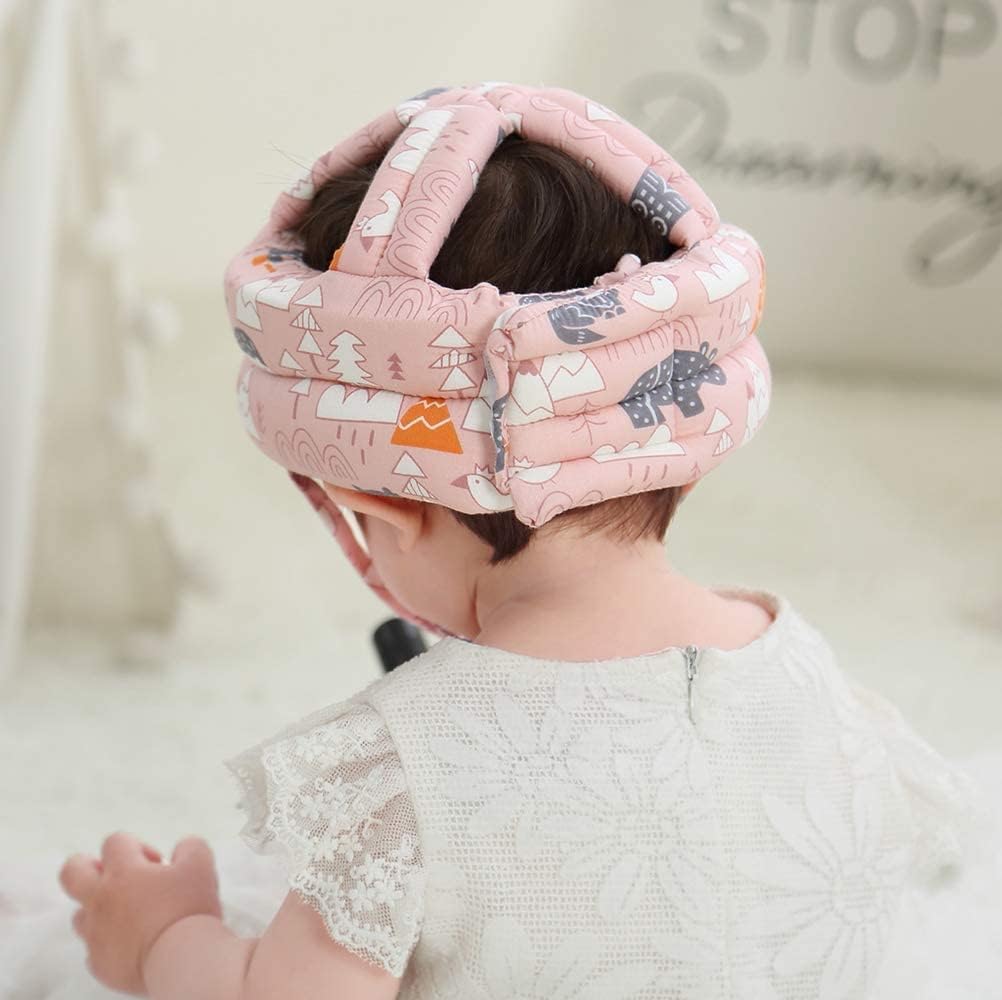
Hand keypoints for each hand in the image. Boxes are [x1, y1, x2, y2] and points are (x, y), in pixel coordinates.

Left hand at [58, 832, 222, 996]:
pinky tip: (134, 944)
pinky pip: (94, 949)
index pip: (114, 842)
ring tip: (132, 916)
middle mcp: (100, 899)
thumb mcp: (201, 864)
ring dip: (101, 909)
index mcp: (123, 871)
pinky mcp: (98, 964)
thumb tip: (182, 849)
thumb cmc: (189, 908)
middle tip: (119, 878)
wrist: (181, 962)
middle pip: (72, 872)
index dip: (137, 846)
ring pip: (80, 914)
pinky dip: (110, 943)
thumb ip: (190, 847)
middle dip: (89, 867)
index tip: (158, 864)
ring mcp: (95, 934)